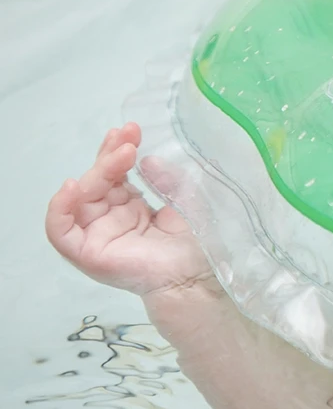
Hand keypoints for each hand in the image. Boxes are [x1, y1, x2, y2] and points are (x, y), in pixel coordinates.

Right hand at [45, 123, 213, 296]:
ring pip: (81, 198)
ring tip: (122, 154)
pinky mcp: (87, 254)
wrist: (197, 277)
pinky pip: (60, 231)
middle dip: (110, 155)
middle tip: (130, 138)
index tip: (133, 130)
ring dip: (97, 171)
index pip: (114, 174)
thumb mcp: (184, 200)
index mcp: (130, 207)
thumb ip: (165, 179)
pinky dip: (59, 209)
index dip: (119, 150)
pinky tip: (73, 186)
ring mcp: (97, 236)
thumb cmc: (196, 244)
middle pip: (97, 181)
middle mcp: (110, 219)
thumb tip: (146, 159)